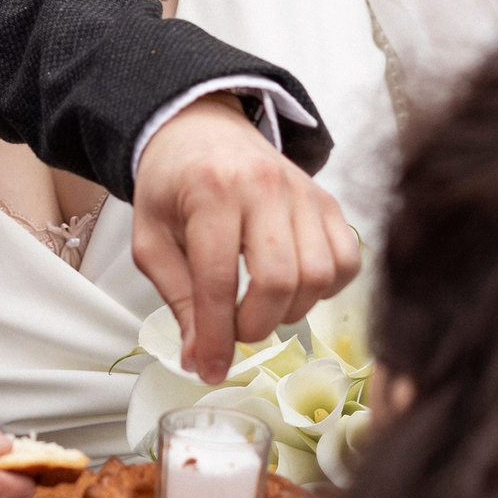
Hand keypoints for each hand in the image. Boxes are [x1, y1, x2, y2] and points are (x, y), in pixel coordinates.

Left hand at [131, 93, 359, 383]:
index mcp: (210, 191)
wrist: (201, 129)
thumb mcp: (150, 239)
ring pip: (319, 275)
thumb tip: (200, 358)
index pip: (219, 280)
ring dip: (290, 311)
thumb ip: (176, 298)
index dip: (216, 336)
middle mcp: (263, 187)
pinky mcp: (327, 201)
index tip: (209, 368)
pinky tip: (294, 287)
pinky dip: (325, 289)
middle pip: (280, 280)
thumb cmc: (172, 185)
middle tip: (233, 332)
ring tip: (260, 307)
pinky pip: (347, 260)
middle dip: (255, 326)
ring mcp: (303, 192)